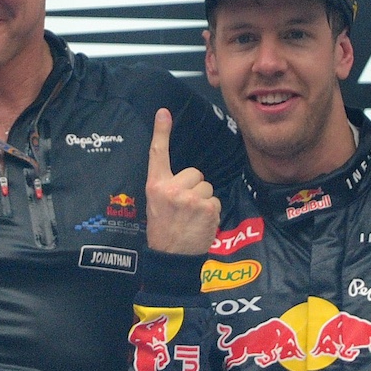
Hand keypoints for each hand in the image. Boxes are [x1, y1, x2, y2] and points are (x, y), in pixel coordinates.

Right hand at [144, 108, 219, 254]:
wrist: (170, 258)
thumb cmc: (163, 230)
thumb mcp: (155, 204)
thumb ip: (167, 186)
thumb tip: (187, 176)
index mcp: (155, 186)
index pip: (157, 154)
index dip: (161, 132)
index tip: (163, 112)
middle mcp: (171, 189)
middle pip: (195, 173)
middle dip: (194, 187)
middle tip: (184, 207)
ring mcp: (190, 199)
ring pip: (207, 187)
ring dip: (203, 201)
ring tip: (191, 217)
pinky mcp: (206, 208)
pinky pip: (214, 201)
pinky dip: (211, 212)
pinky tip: (200, 224)